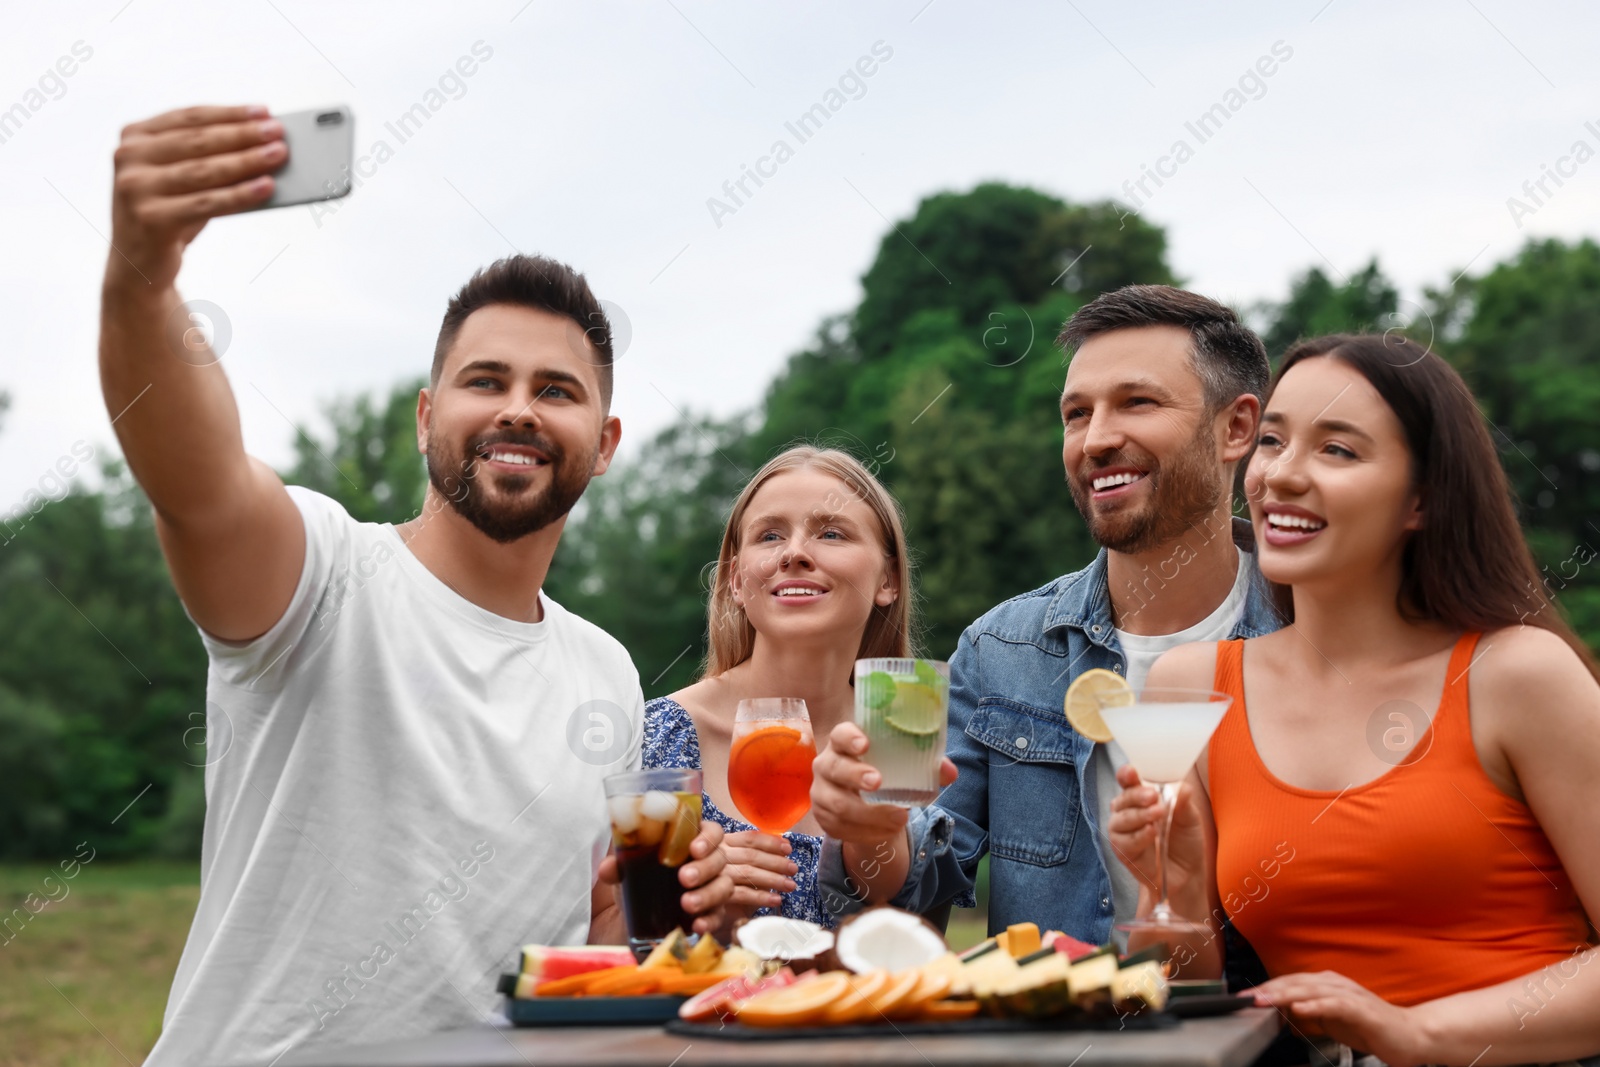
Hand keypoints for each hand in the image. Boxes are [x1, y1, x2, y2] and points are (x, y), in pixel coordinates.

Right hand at [109, 105, 284, 289]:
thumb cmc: (170, 214)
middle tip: (278, 131)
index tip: (264, 112)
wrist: (139, 265)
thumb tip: (262, 145)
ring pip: (204, 171)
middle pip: (198, 142)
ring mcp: (135, 188)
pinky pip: (207, 203)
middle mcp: (128, 157)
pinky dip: (241, 195)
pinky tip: (267, 187)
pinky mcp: (150, 218)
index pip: (189, 118)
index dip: (229, 113)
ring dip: (247, 161)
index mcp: (134, 137)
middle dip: (243, 135)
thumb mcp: (183, 181)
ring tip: (279, 155)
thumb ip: (209, 159)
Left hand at [595, 821, 732, 936]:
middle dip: (704, 868)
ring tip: (687, 904)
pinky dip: (709, 921)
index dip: (708, 838)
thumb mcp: (627, 869)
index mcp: (691, 841)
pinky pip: (718, 916)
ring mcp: (712, 887)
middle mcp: (707, 862)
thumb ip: (618, 864)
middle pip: (719, 858)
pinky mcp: (712, 912)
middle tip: (684, 878)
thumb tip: (608, 868)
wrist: (638, 912)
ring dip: (707, 895)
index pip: (711, 831)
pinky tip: (697, 925)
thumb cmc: (640, 878)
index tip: (693, 848)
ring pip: (724, 886)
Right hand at [721, 830, 796, 916]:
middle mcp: (716, 855)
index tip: (788, 848)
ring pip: (748, 872)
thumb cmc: (730, 885)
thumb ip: (759, 855)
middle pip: (750, 855)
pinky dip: (761, 897)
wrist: (709, 911)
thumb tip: (785, 845)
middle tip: (793, 869)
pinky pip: (742, 894)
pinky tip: (776, 900)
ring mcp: (713, 874)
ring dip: (773, 879)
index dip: (771, 842)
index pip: (749, 838)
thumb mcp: (744, 866)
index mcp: (722, 842)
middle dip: (776, 862)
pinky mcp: (714, 894)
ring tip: (790, 885)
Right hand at [811, 722, 956, 845]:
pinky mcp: (823, 817)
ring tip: (899, 817)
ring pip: (838, 805)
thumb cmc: (885, 772)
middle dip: (856, 776)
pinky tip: (886, 832)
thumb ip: (928, 766)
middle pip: (834, 768)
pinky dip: (867, 833)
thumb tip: (950, 772)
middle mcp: (827, 764)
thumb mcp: (904, 766)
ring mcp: (821, 792)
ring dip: (869, 814)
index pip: (840, 734)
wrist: (867, 803)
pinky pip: (840, 829)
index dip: (849, 738)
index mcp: (844, 743)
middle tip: (879, 782)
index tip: (865, 744)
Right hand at [1107, 764, 1205, 896]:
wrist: (1189, 873)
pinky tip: (1152, 832)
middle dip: (1136, 795)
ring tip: (1158, 813)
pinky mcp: (1124, 853)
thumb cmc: (1185, 841)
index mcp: (1140, 797)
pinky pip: (1125, 842)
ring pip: (1120, 820)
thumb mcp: (1190, 817)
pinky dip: (1138, 836)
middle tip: (1153, 795)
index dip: (1126, 775)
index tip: (1132, 772)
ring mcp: (1123, 833)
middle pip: (1122, 798)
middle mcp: (1127, 812)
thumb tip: (1181, 786)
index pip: (1127, 781)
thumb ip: (1183, 801)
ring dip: (1139, 815)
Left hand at [1251, 972, 1421, 1066]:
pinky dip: (1316, 1005)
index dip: (1266, 988)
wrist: (1411, 1036)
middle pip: (1295, 982)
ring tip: (1263, 999)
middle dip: (1268, 989)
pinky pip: (1335, 1005)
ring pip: (1311, 990)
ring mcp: (1349, 995)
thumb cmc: (1371, 1028)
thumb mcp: (1332, 1020)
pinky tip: (1300, 1009)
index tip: (1243, 998)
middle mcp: (1336, 984)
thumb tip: (1282, 1013)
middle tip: (1244, 997)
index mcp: (1327, 985)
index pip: (1290, 983)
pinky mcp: (1362, 1010)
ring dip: (1285, 994)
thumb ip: (1309, 1014)